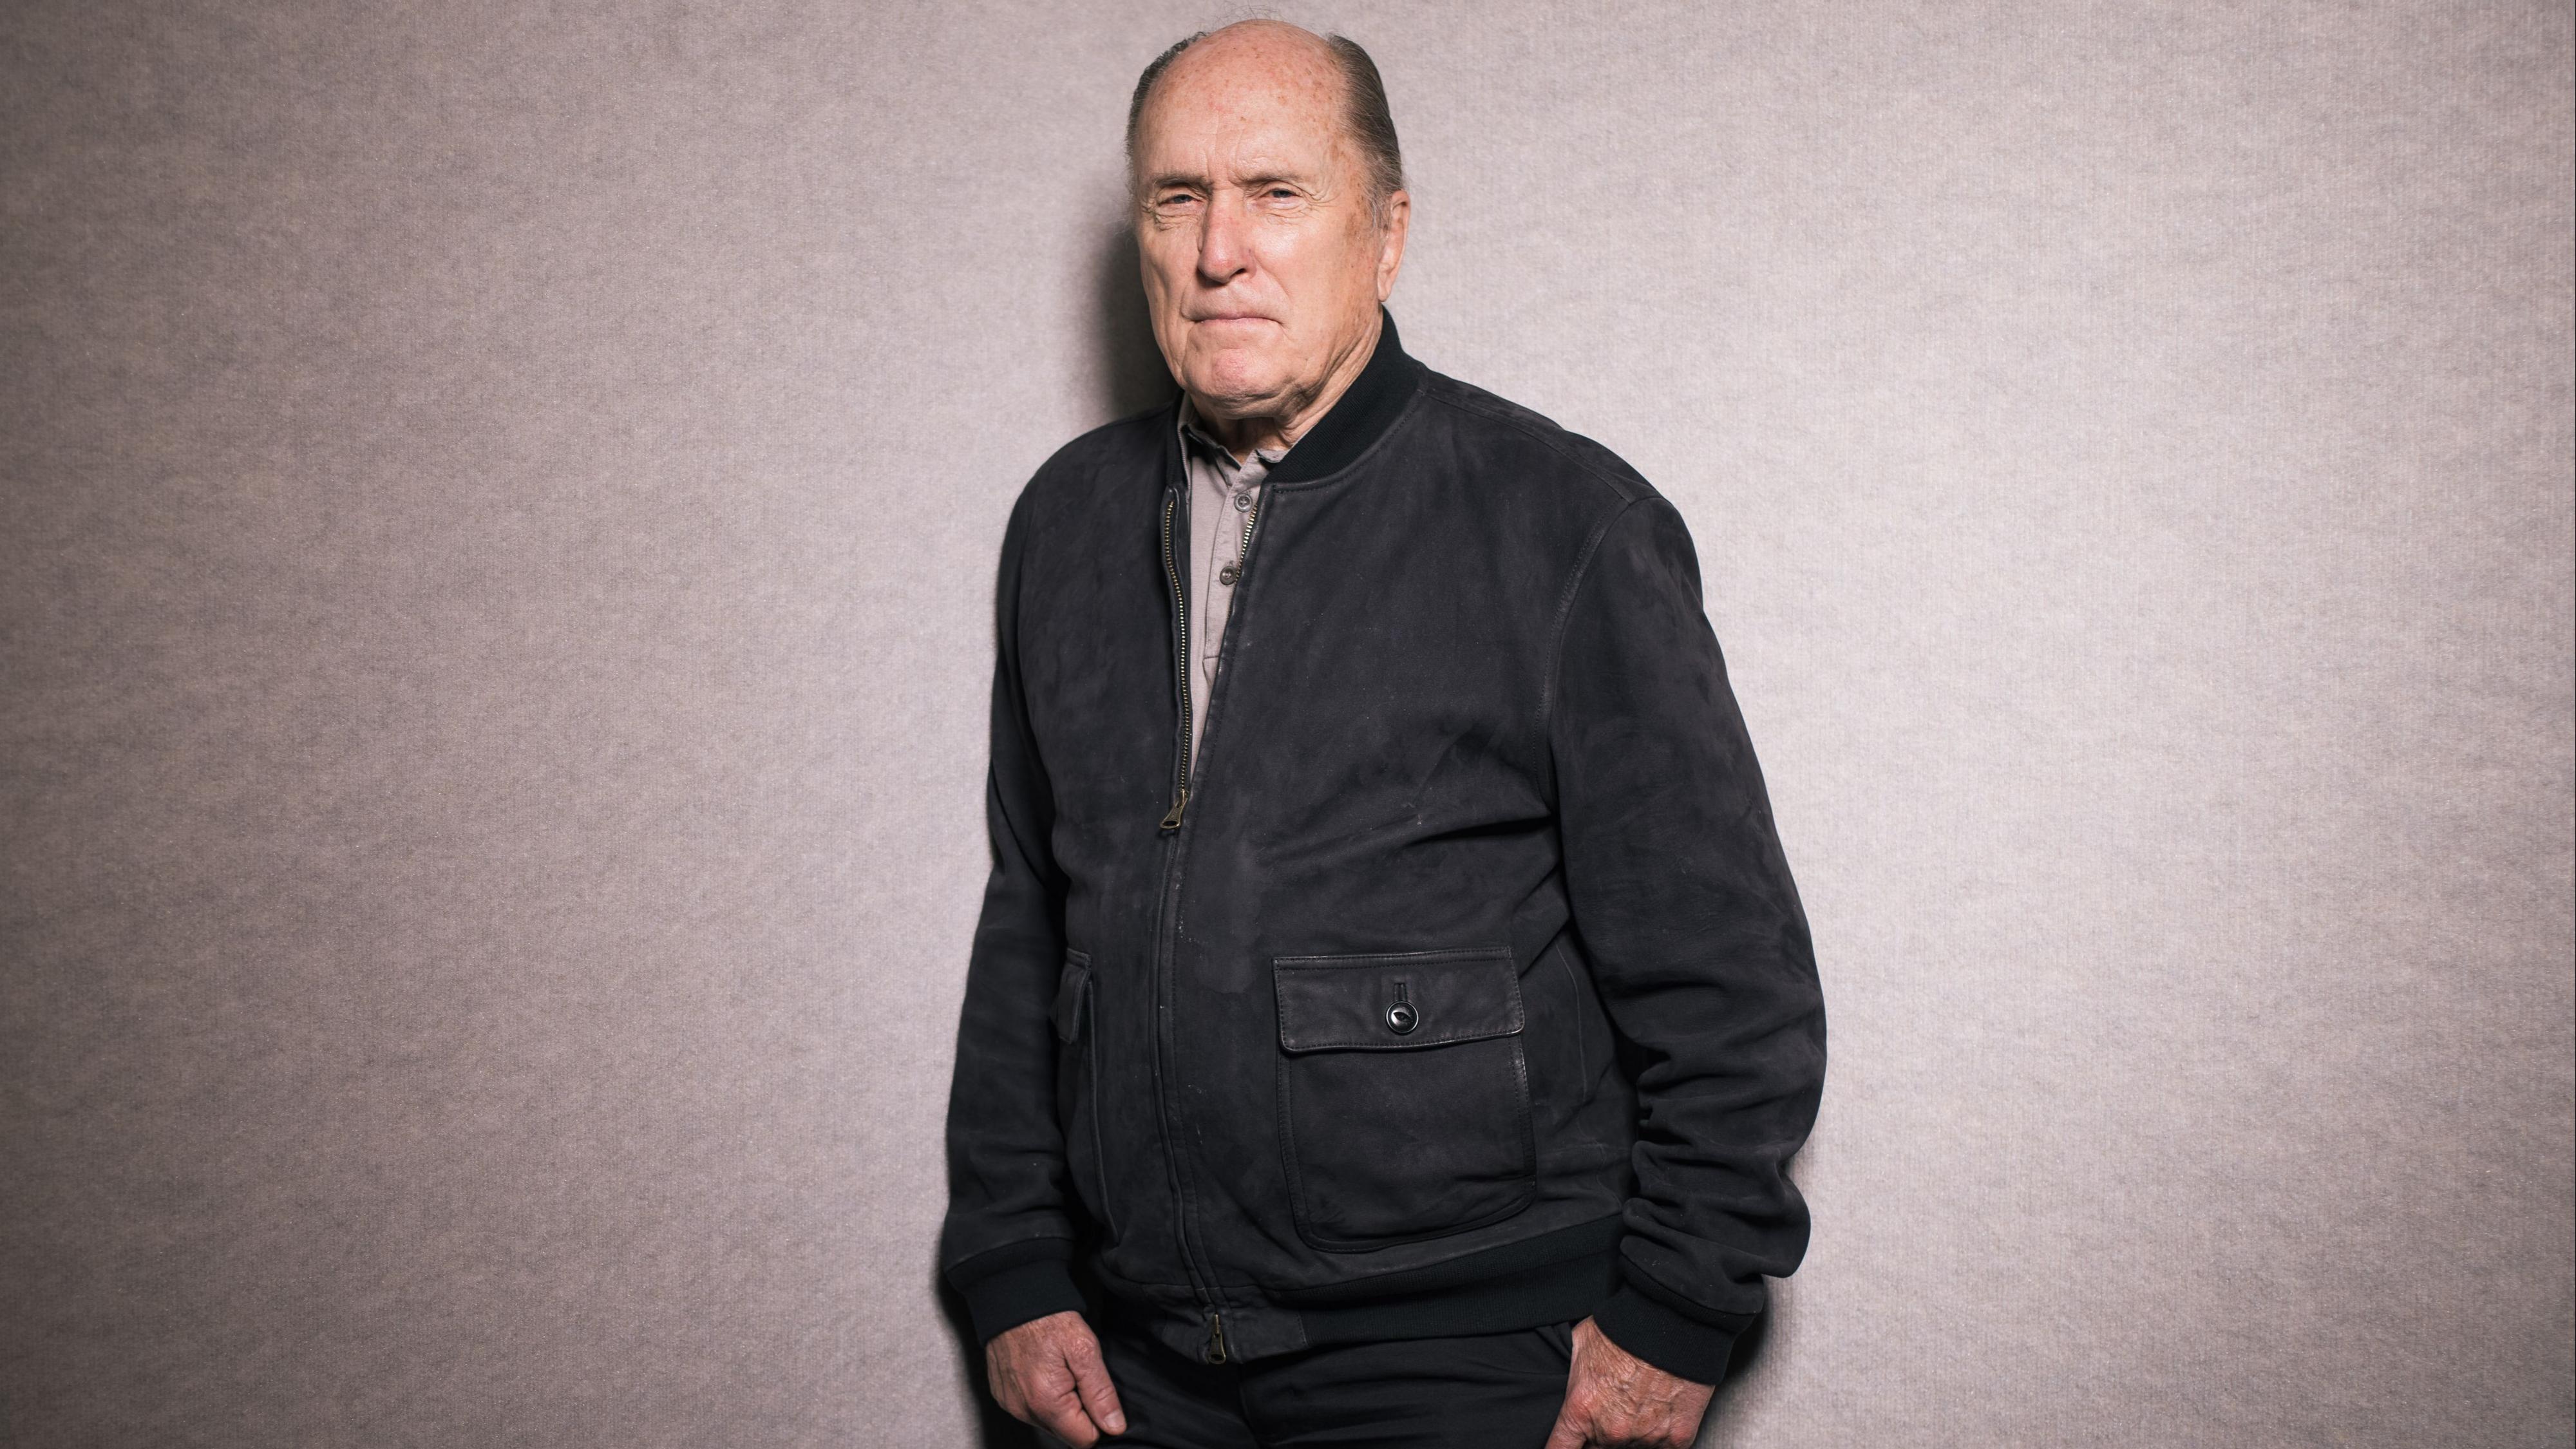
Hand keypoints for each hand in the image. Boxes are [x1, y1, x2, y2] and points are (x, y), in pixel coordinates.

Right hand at [985, 1310, 1127, 1445]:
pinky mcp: (1003, 1397)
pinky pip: (1030, 1410)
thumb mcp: (1085, 1349)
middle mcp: (1024, 1411)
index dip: (1098, 1419)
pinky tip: (1042, 1371)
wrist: (1011, 1297)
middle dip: (1079, 1412)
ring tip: (1059, 1370)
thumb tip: (1114, 1426)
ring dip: (1060, 1405)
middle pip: (1066, 1433)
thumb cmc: (1048, 1319)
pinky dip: (1041, 1397)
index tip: (1095, 1392)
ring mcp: (1010, 1405)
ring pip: (1049, 1423)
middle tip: (1076, 1375)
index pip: (1084, 1440)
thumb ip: (1100, 1392)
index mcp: (1047, 1403)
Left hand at [1544, 1316, 1715, 1448]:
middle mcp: (1611, 1431)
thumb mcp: (1581, 1342)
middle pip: (1599, 1446)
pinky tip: (1662, 1408)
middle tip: (1615, 1403)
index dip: (1561, 1448)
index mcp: (1581, 1410)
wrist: (1672, 1324)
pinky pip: (1664, 1445)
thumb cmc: (1626, 1329)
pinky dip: (1663, 1432)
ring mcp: (1645, 1438)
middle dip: (1602, 1430)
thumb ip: (1572, 1372)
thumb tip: (1567, 1377)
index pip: (1559, 1448)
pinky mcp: (1676, 1439)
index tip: (1567, 1446)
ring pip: (1632, 1446)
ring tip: (1641, 1398)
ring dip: (1634, 1430)